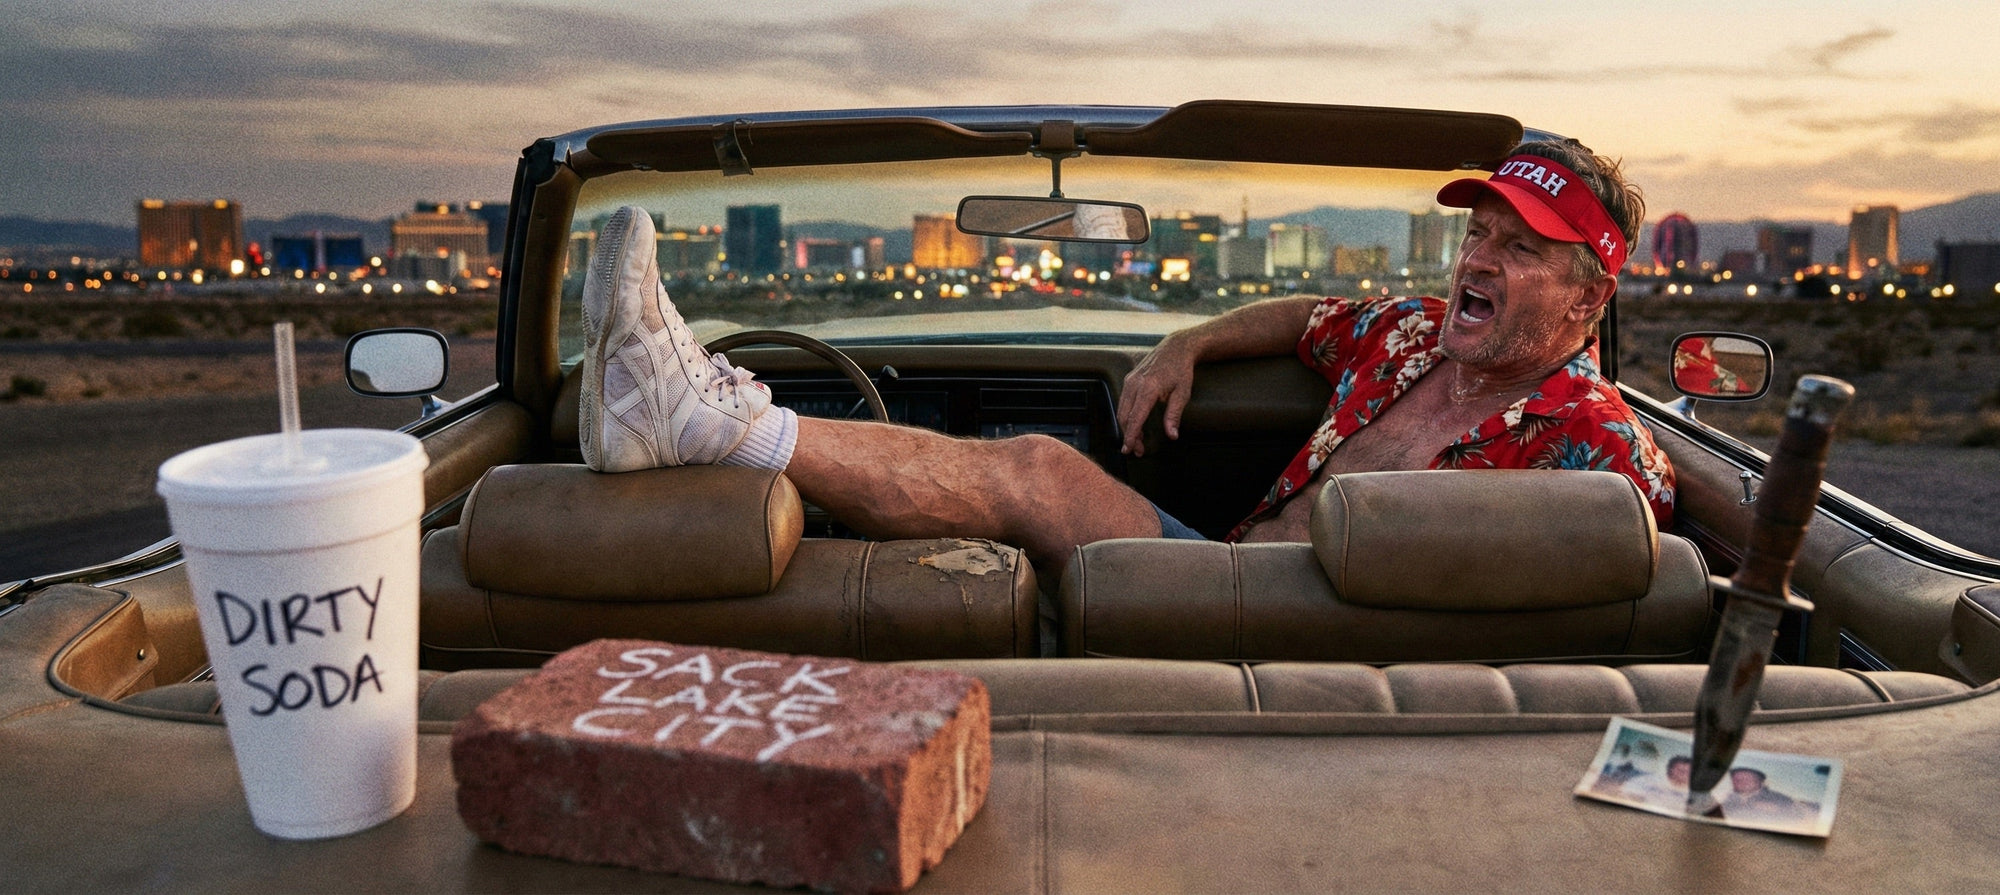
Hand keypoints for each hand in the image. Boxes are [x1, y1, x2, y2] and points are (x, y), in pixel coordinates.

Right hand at [1117, 335, 1196, 455]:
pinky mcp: (1129, 380)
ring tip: (1138, 440)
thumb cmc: (1181, 369)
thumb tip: (1172, 435)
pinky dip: (1127, 416)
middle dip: (1129, 435)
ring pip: (1121, 410)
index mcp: (1148, 388)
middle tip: (1137, 450)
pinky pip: (1123, 402)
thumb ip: (1174, 415)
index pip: (1135, 418)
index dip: (1131, 436)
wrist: (1176, 348)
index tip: (1130, 448)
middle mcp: (1135, 384)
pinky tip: (1136, 424)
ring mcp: (1130, 380)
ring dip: (1127, 427)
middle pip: (1124, 416)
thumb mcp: (1183, 393)